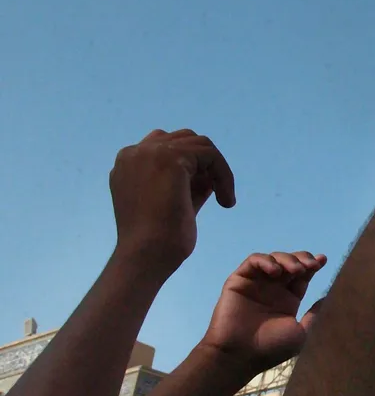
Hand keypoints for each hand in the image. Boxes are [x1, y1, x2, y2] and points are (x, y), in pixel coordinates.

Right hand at [110, 129, 235, 272]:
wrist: (146, 255)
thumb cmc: (158, 239)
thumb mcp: (175, 203)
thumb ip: (189, 184)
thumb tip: (211, 174)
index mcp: (128, 164)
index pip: (166, 148)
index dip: (192, 167)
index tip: (206, 193)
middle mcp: (133, 153)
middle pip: (183, 139)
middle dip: (205, 163)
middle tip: (217, 193)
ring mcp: (149, 152)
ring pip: (199, 144)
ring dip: (218, 169)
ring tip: (224, 198)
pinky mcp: (170, 158)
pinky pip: (211, 155)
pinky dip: (224, 176)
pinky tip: (226, 202)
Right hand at [200, 251, 327, 375]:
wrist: (239, 356)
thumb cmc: (271, 349)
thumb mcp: (301, 334)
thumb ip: (314, 315)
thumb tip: (328, 298)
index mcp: (288, 300)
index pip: (303, 276)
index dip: (313, 264)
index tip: (323, 260)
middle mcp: (273, 289)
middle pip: (290, 263)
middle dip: (303, 259)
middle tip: (311, 265)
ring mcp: (256, 284)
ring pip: (273, 258)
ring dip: (287, 259)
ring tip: (296, 270)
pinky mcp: (239, 281)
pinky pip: (252, 262)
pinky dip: (265, 261)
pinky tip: (275, 271)